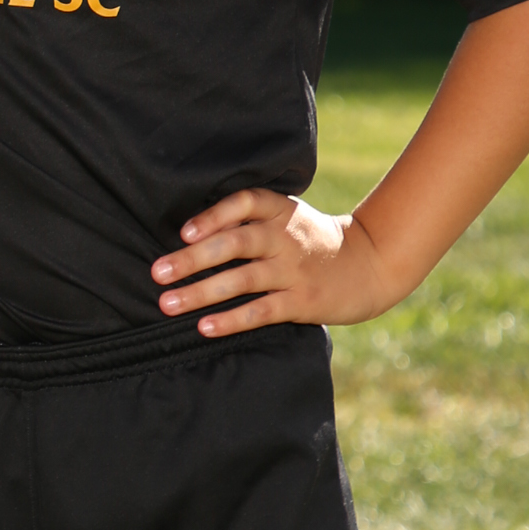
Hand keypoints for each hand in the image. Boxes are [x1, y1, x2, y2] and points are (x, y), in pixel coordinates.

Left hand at [151, 189, 402, 336]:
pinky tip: (204, 327)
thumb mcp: (289, 216)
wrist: (371, 263)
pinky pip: (261, 310)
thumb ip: (249, 219)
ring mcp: (294, 270)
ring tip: (168, 304)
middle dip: (193, 258)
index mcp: (280, 210)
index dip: (214, 215)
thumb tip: (188, 233)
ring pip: (243, 279)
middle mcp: (285, 237)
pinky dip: (232, 319)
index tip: (184, 231)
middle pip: (236, 242)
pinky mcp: (302, 301)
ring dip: (201, 292)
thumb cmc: (313, 240)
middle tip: (157, 272)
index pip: (245, 202)